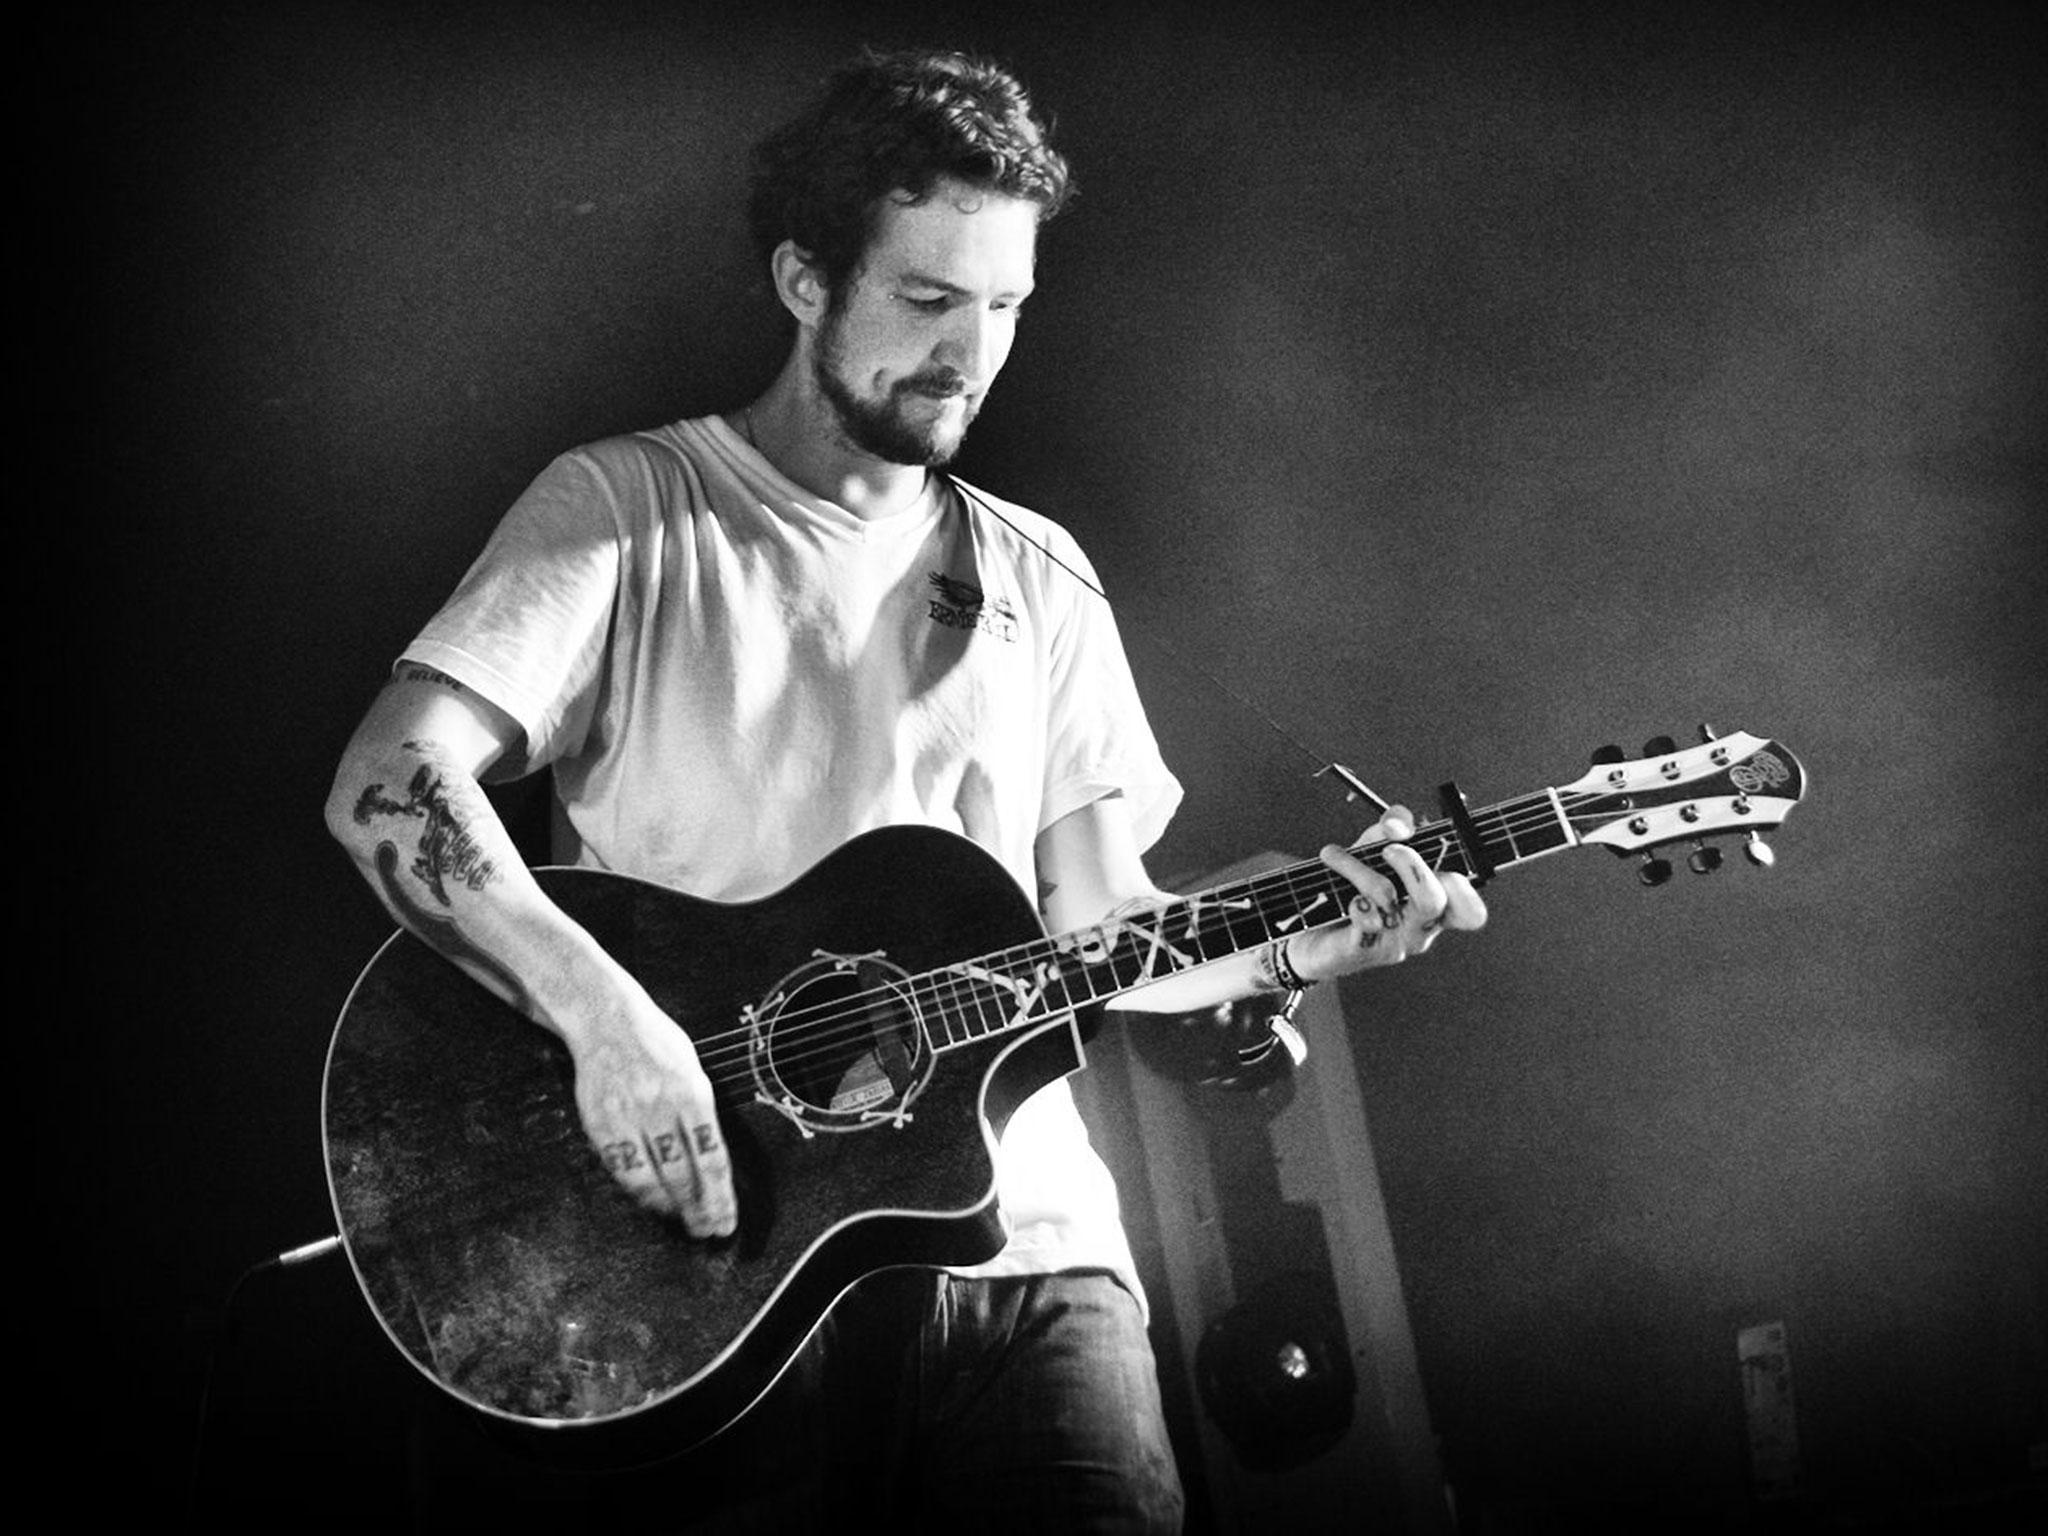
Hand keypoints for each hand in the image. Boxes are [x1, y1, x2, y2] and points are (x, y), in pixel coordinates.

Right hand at [569, 998, 737, 1237]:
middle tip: (706, 1230)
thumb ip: (701, 1116)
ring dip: (668, 1207)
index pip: (712, 1160)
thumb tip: (712, 1167)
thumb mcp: (694, 1071)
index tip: (726, 1222)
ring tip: (681, 1218)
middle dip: (698, 1210)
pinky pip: (621, 1169)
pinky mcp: (599, 1123)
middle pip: (683, 1176)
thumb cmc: (658, 1045)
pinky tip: (651, 1199)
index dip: (720, 1198)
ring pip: (649, 1180)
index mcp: (693, 1093)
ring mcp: (626, 1116)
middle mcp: (661, 1107)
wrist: (608, 1019)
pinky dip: (638, 1190)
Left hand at [1288, 805, 1486, 981]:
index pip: (1469, 911)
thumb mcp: (1372, 852)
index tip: (1435, 861)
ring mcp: (1391, 944)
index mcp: (1434, 908)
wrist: (1307, 932)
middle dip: (1410, 863)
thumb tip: (1398, 825)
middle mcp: (1419, 930)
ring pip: (1387, 898)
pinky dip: (1348, 894)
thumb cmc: (1348, 890)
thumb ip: (1390, 830)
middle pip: (1434, 900)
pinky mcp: (1360, 951)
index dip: (1463, 888)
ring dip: (1358, 867)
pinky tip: (1339, 892)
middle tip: (1388, 850)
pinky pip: (1362, 919)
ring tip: (1334, 856)